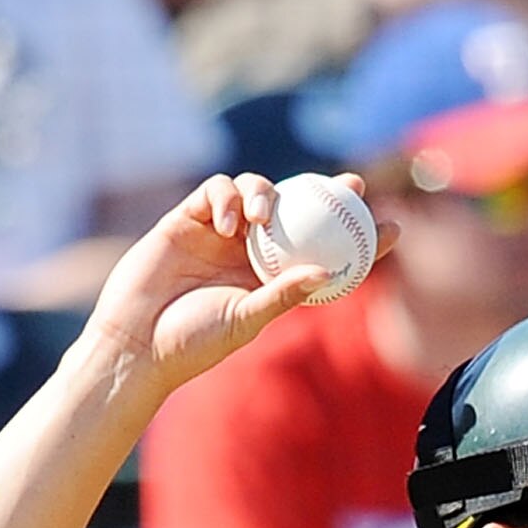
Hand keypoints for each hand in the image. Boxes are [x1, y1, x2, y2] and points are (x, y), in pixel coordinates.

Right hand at [78, 172, 394, 401]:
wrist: (137, 342)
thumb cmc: (192, 342)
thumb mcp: (247, 320)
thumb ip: (284, 293)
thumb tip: (328, 268)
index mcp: (271, 280)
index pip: (322, 251)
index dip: (356, 239)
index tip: (390, 227)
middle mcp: (249, 253)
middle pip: (297, 211)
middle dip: (327, 193)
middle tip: (354, 185)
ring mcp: (218, 233)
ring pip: (256, 192)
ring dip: (264, 195)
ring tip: (259, 216)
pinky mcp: (187, 218)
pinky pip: (215, 190)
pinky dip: (225, 197)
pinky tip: (227, 222)